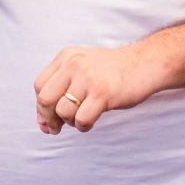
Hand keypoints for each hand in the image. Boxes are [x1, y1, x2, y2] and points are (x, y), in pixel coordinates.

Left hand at [33, 43, 168, 133]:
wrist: (145, 64)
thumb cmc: (113, 73)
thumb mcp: (83, 71)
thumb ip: (61, 91)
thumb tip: (43, 125)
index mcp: (66, 56)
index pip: (39, 86)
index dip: (41, 107)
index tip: (49, 119)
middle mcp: (74, 64)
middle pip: (45, 99)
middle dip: (49, 118)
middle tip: (59, 127)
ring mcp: (88, 77)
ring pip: (63, 111)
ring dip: (71, 122)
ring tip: (83, 117)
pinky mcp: (102, 92)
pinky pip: (81, 119)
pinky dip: (84, 126)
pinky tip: (92, 121)